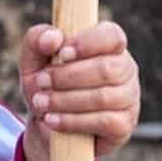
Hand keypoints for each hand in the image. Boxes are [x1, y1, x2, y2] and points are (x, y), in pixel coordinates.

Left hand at [17, 21, 139, 160]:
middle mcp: (125, 69)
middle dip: (66, 77)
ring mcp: (128, 98)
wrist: (45, 122)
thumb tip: (53, 38)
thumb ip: (37, 40)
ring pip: (103, 97)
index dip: (88, 43)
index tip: (62, 54)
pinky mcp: (124, 125)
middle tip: (40, 82)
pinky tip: (51, 119)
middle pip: (106, 69)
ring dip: (64, 100)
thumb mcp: (33, 59)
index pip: (112, 36)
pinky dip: (72, 121)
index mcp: (108, 46)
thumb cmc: (45, 83)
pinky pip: (103, 122)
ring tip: (40, 102)